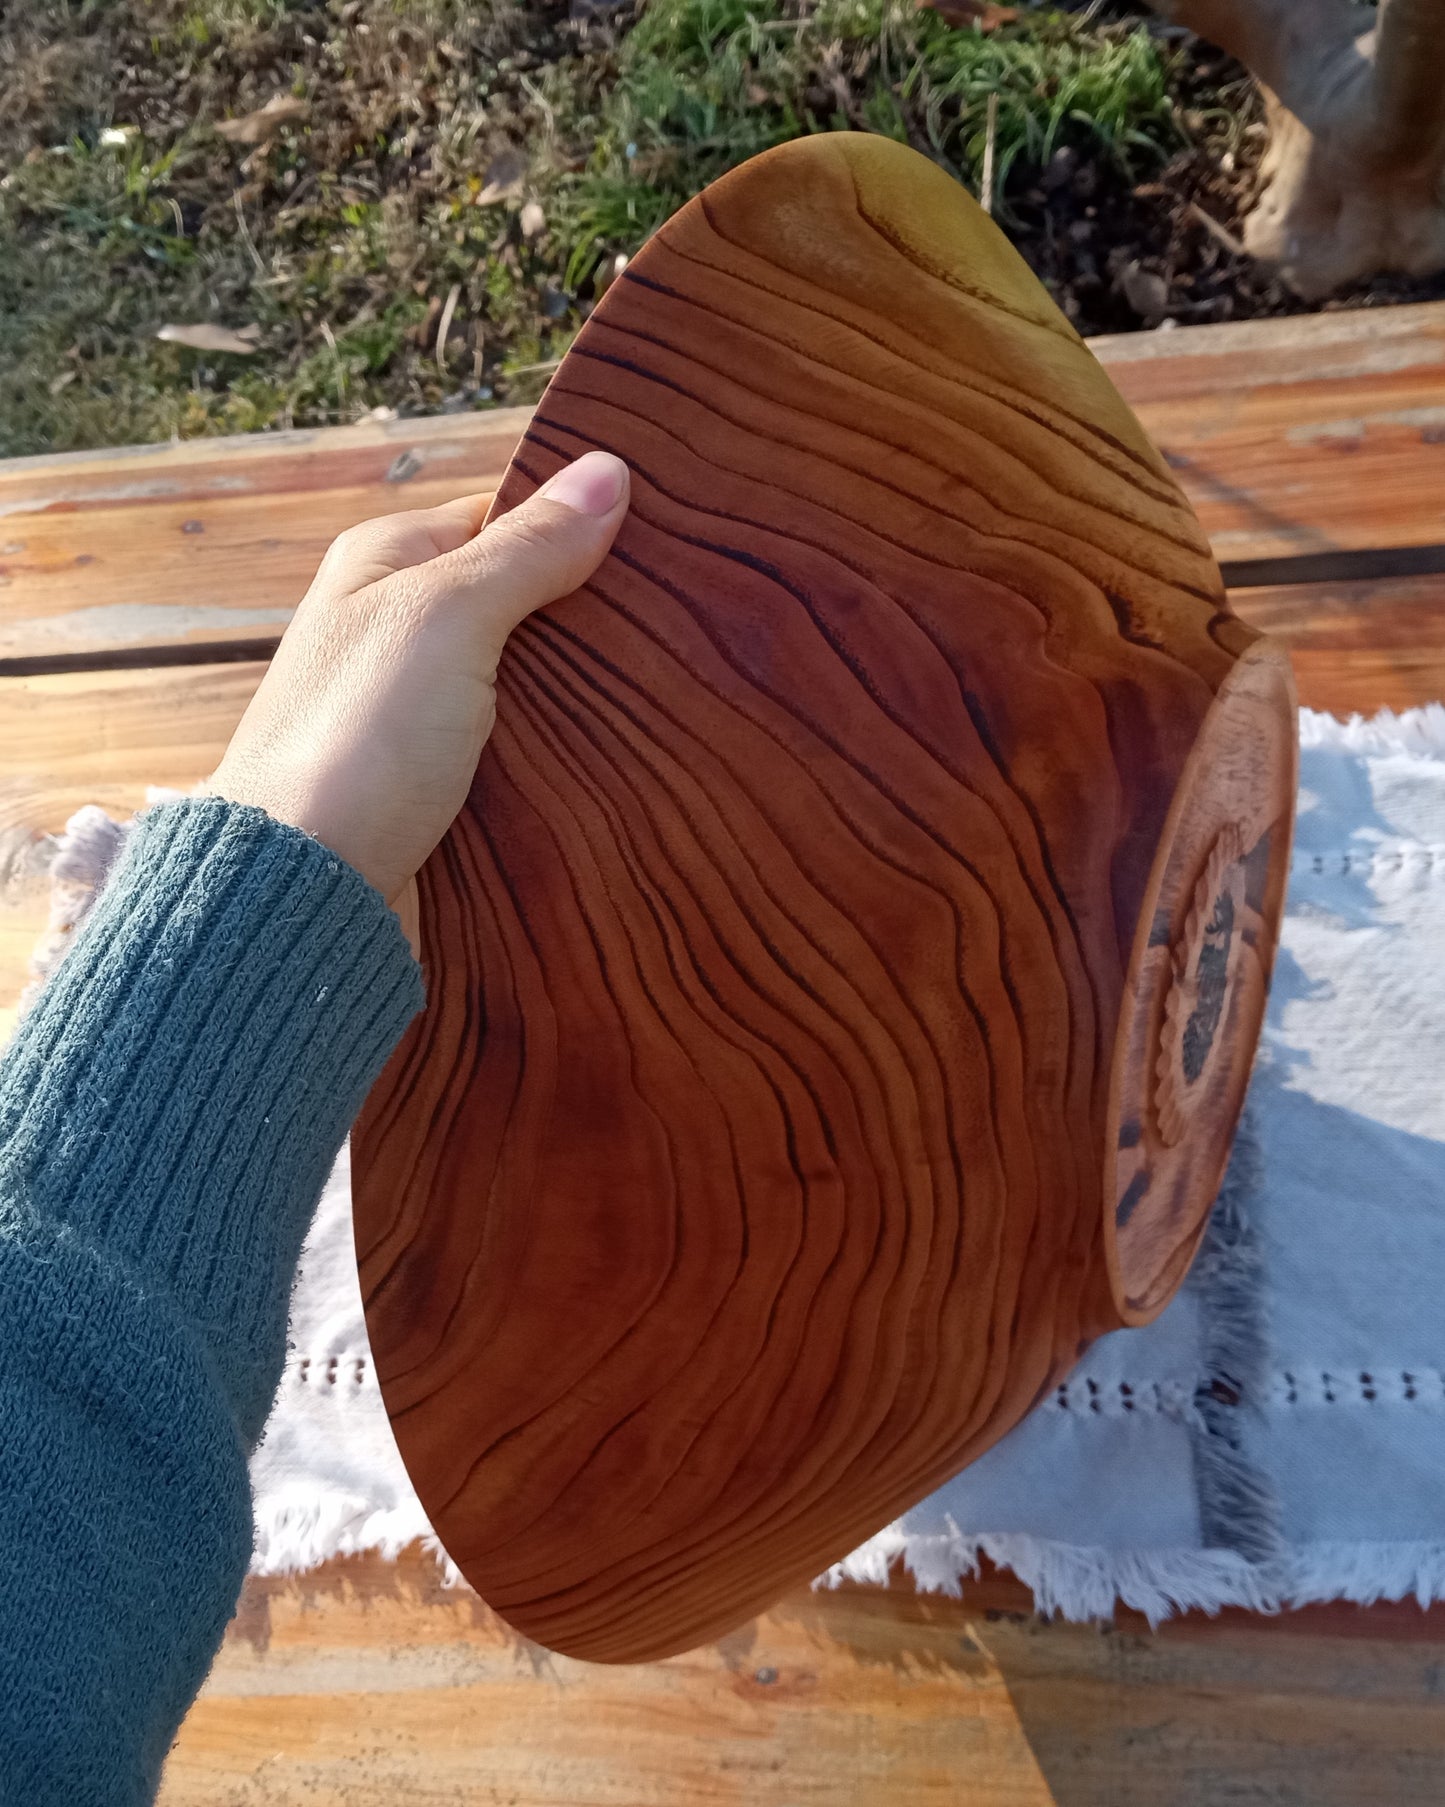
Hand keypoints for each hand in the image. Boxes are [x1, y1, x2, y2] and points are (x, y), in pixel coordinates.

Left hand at [209, 449, 629, 910]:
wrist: (303, 893)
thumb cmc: (359, 739)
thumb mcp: (448, 619)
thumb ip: (528, 550)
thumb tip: (609, 468)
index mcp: (386, 563)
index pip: (505, 517)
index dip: (577, 526)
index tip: (661, 542)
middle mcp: (397, 628)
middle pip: (521, 602)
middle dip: (588, 617)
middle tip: (677, 623)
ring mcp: (418, 711)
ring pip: (526, 683)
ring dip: (582, 694)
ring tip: (671, 691)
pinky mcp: (439, 784)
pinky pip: (517, 751)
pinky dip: (560, 752)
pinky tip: (618, 755)